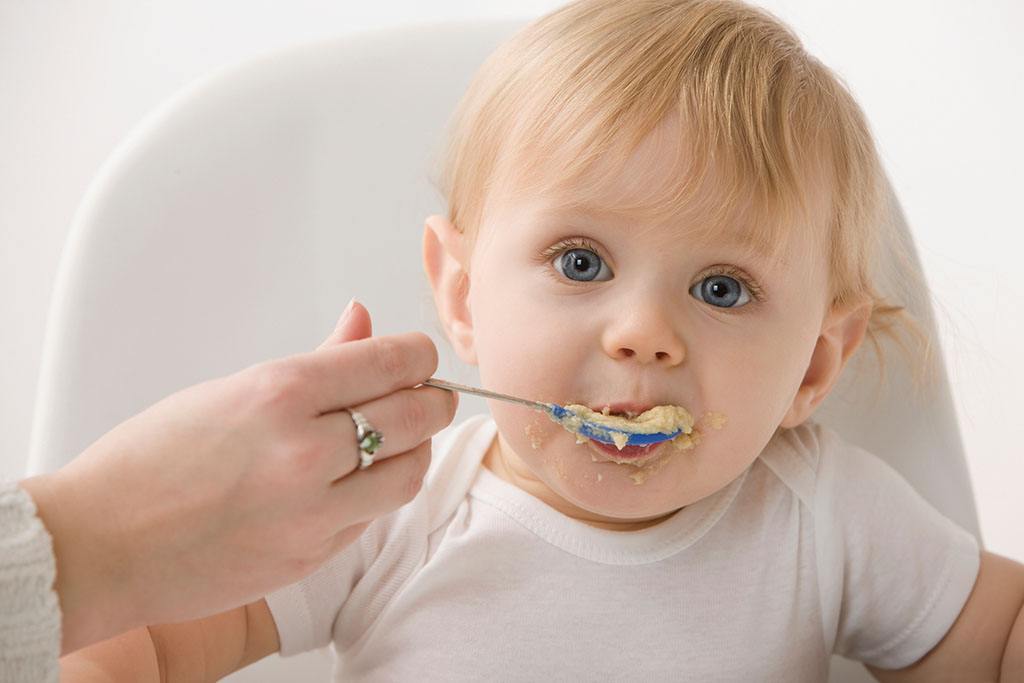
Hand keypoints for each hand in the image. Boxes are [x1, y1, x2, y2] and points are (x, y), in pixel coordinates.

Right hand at [20, 300, 456, 654]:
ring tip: (404, 438)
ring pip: (409, 472)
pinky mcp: (312, 555)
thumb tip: (364, 321)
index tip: (419, 357)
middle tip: (432, 395)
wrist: (99, 547)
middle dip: (435, 399)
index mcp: (280, 393)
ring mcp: (313, 510)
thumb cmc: (148, 463)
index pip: (394, 361)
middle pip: (418, 415)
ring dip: (418, 449)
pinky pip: (372, 516)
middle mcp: (305, 450)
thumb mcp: (232, 391)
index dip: (420, 356)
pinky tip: (361, 479)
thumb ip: (316, 361)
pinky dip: (378, 492)